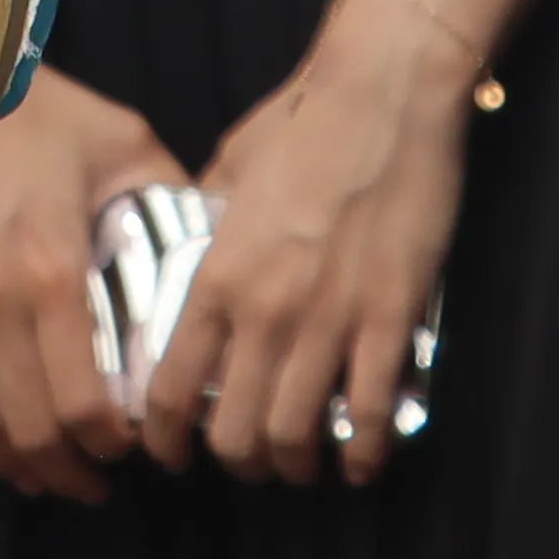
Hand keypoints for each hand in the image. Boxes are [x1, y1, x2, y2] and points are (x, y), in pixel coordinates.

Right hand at [0, 58, 188, 501]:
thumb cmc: (35, 106)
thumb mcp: (123, 143)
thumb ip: (172, 204)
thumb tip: (215, 255)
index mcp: (53, 272)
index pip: (85, 405)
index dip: (109, 445)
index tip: (127, 449)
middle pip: (27, 429)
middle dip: (64, 470)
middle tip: (88, 479)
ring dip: (5, 458)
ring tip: (36, 468)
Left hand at [149, 0, 469, 487]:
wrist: (381, 93)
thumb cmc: (299, 123)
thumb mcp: (225, 173)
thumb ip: (204, 230)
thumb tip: (192, 264)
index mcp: (216, 274)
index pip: (170, 387)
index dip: (166, 437)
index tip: (171, 451)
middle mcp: (265, 310)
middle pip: (236, 433)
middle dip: (235, 462)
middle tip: (242, 460)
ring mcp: (331, 320)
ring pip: (299, 437)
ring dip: (295, 464)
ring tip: (296, 462)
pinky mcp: (392, 319)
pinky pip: (372, 414)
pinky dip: (362, 453)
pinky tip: (358, 462)